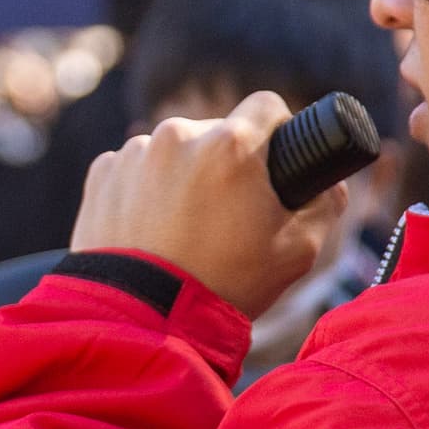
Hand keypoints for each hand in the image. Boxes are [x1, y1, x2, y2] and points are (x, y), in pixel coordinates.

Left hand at [71, 92, 345, 317]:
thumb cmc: (225, 285)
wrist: (143, 322)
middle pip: (217, 133)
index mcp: (231, 144)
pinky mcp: (101, 174)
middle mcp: (178, 135)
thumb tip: (328, 181)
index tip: (272, 162)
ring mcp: (133, 153)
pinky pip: (134, 171)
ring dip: (183, 177)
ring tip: (184, 231)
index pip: (268, 106)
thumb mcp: (299, 250)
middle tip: (227, 214)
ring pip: (173, 152)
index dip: (277, 134)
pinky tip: (150, 232)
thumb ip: (326, 203)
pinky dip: (144, 193)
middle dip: (226, 163)